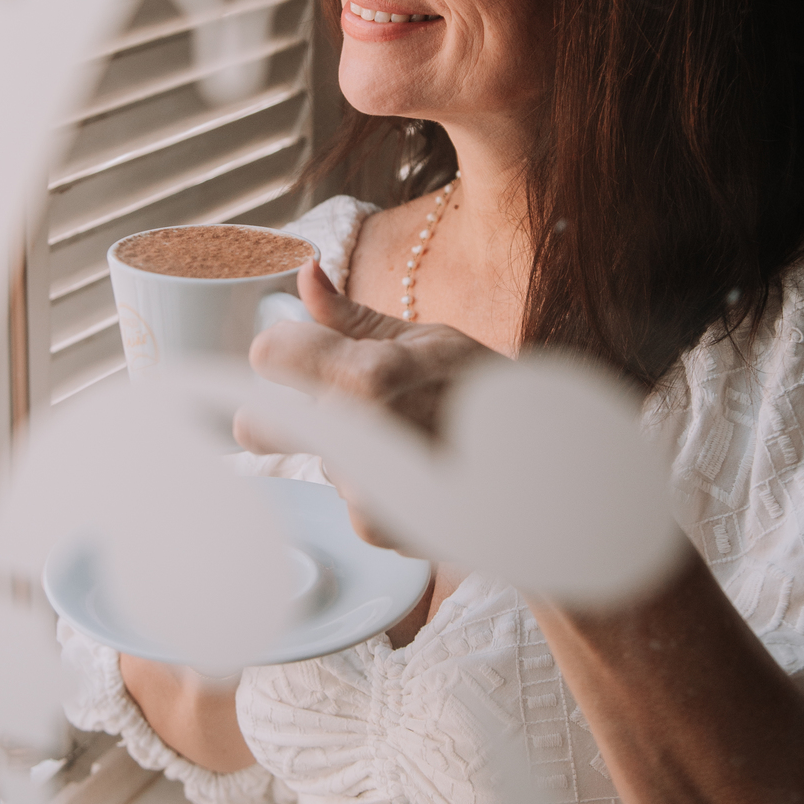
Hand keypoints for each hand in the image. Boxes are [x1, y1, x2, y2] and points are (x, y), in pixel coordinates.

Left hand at [236, 260, 498, 547]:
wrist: (548, 475)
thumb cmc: (489, 394)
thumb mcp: (427, 339)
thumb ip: (349, 316)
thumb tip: (304, 273)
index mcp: (366, 376)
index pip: (267, 354)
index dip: (281, 349)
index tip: (300, 350)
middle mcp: (357, 438)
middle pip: (255, 424)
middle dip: (283, 411)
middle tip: (333, 401)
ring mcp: (364, 491)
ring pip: (312, 458)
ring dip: (345, 449)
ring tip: (406, 438)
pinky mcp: (374, 529)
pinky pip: (343, 496)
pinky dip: (372, 486)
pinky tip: (416, 472)